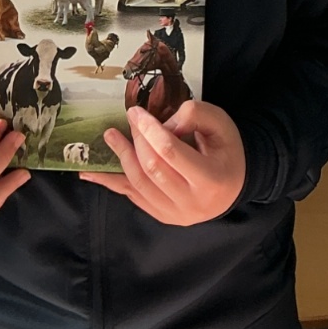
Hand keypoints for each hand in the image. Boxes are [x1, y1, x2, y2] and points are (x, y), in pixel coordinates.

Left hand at [81, 99, 244, 224]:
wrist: (236, 184)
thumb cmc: (227, 150)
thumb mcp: (220, 124)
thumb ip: (194, 115)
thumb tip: (160, 124)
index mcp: (210, 180)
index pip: (170, 152)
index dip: (149, 130)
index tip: (136, 112)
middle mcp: (192, 203)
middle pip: (152, 169)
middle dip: (136, 141)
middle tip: (128, 119)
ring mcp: (176, 214)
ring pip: (139, 185)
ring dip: (121, 158)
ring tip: (110, 137)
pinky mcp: (163, 216)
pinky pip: (133, 196)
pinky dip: (111, 183)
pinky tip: (91, 173)